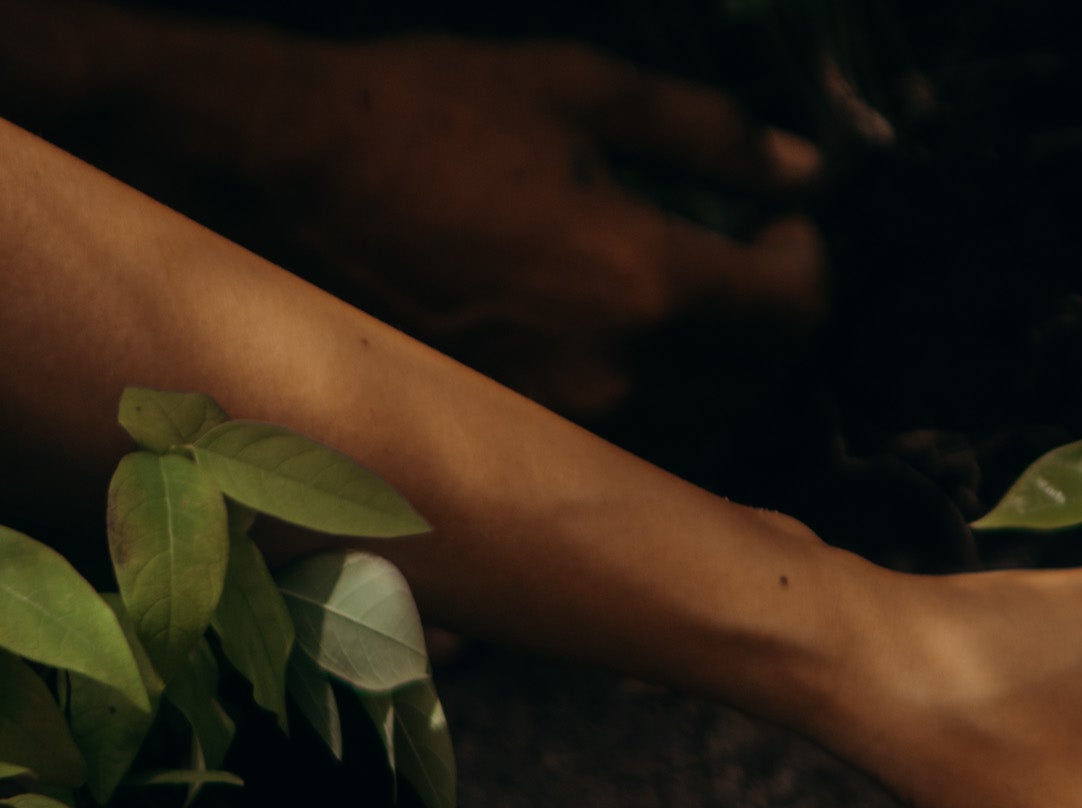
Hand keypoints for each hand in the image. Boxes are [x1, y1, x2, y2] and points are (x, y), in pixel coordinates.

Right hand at [256, 39, 828, 418]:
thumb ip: (710, 135)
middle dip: (771, 315)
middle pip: (762, 378)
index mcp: (645, 283)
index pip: (796, 309)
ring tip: (676, 294)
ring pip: (700, 421)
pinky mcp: (513, 442)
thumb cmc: (421, 116)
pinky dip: (650, 399)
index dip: (808, 259)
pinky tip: (614, 338)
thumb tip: (807, 170)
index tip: (784, 224)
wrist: (273, 176)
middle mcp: (616, 377)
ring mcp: (561, 424)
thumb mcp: (580, 91)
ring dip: (716, 365)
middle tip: (741, 253)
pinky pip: (626, 442)